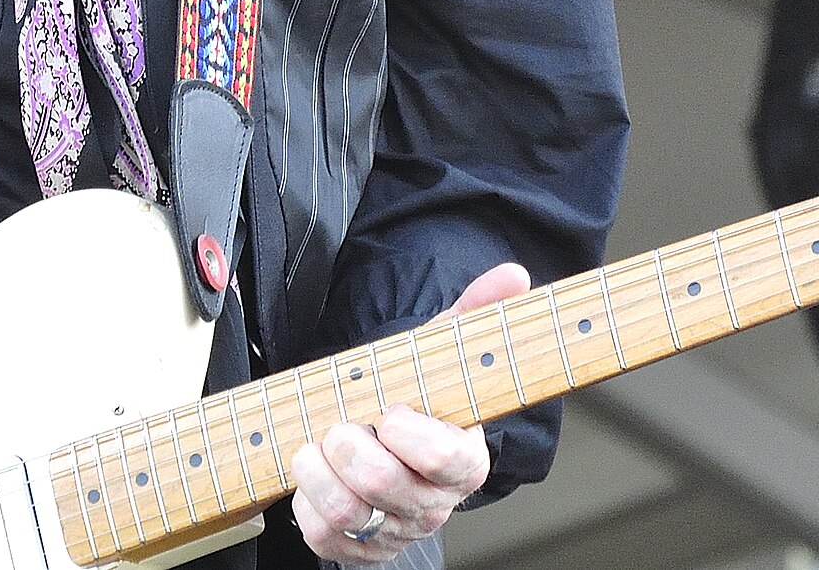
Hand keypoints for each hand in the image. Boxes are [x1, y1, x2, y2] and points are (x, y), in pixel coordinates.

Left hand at [289, 262, 529, 563]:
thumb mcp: (443, 350)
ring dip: (319, 470)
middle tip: (342, 422)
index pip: (447, 459)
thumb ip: (478, 312)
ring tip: (317, 443)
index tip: (391, 410)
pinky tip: (313, 472)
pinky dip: (306, 501)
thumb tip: (513, 276)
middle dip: (349, 444)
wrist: (387, 438)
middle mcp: (433, 504)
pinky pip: (323, 536)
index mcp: (465, 460)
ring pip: (348, 513)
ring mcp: (394, 530)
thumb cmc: (417, 394)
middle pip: (385, 485)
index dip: (413, 436)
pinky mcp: (357, 549)